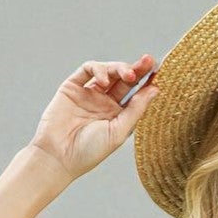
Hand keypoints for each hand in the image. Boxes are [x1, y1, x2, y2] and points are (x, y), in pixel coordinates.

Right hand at [28, 55, 160, 182]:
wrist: (59, 156)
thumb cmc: (90, 151)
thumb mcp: (119, 131)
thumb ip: (136, 110)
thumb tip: (155, 89)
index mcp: (118, 116)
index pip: (136, 94)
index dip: (147, 82)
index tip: (159, 71)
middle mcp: (104, 103)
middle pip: (124, 80)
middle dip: (137, 69)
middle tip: (148, 61)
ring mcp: (89, 93)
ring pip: (108, 71)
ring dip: (119, 68)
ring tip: (128, 75)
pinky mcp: (72, 87)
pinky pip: (87, 70)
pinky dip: (98, 69)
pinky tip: (104, 80)